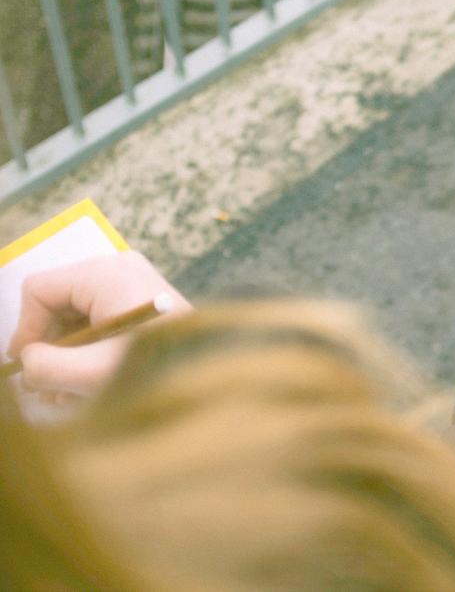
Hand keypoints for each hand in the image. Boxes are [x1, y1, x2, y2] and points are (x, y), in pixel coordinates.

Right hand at [7, 251, 190, 398]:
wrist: (218, 373)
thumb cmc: (158, 369)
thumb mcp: (93, 372)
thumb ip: (45, 366)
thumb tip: (27, 362)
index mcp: (105, 273)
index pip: (40, 290)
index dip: (26, 331)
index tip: (27, 369)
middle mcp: (120, 268)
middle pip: (59, 303)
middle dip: (49, 348)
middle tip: (46, 390)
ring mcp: (135, 283)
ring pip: (79, 315)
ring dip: (67, 355)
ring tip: (65, 396)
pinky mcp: (145, 301)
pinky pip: (102, 321)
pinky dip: (90, 351)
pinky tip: (87, 386)